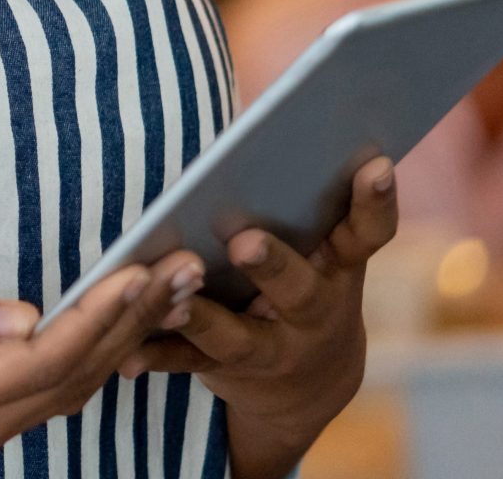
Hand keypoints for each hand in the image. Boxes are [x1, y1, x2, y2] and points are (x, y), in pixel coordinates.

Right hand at [0, 249, 205, 472]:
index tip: (142, 271)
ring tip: (169, 294)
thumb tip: (26, 316)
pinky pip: (39, 393)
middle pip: (70, 378)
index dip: (98, 314)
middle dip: (131, 323)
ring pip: (63, 390)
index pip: (44, 358)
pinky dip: (84, 358)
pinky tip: (112, 330)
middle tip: (184, 271)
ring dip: (119, 340)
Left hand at [122, 157, 400, 478]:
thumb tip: (283, 119)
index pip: (366, 234)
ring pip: (237, 337)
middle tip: (244, 240)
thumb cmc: (299, 276)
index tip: (376, 164)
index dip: (375, 202)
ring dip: (201, 317)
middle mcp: (312, 313)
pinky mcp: (225, 371)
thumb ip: (301, 196)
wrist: (307, 383)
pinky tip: (125, 356)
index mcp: (337, 268)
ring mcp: (272, 349)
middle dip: (272, 265)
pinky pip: (186, 364)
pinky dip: (156, 357)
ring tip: (170, 299)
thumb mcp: (317, 243)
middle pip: (297, 290)